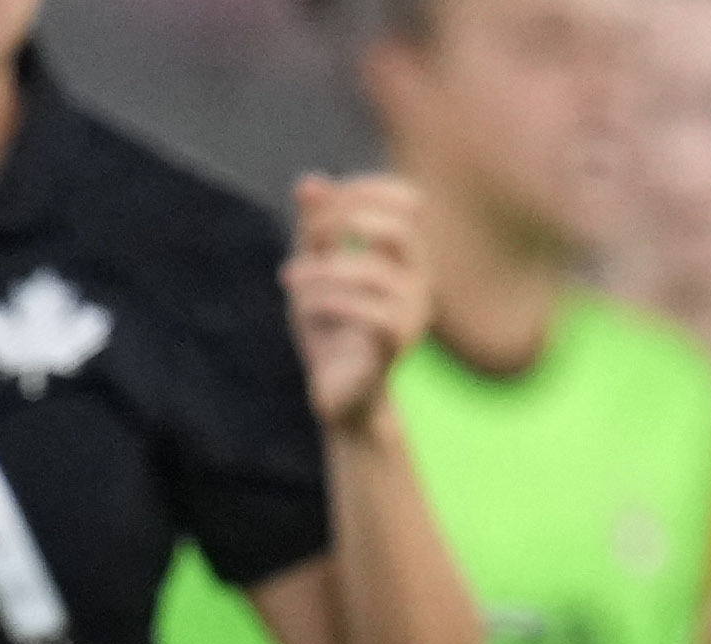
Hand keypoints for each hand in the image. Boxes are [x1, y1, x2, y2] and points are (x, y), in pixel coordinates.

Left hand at [285, 174, 432, 431]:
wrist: (338, 394)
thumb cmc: (330, 329)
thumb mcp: (315, 272)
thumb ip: (315, 230)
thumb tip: (309, 181)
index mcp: (406, 256)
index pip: (406, 201)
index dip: (364, 189)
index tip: (318, 199)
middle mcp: (420, 279)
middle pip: (400, 228)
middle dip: (346, 222)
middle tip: (308, 237)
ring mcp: (413, 313)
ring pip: (372, 271)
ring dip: (322, 271)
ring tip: (290, 279)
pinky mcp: (397, 346)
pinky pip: (370, 312)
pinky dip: (329, 301)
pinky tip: (303, 305)